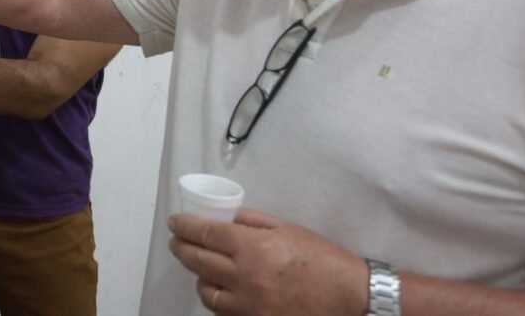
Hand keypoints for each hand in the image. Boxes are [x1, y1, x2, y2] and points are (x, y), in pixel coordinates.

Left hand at [168, 209, 367, 314]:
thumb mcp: (286, 228)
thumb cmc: (321, 259)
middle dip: (182, 248)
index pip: (205, 234)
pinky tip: (220, 290)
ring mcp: (248, 306)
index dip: (185, 227)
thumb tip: (225, 218)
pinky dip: (217, 300)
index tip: (175, 222)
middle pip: (198, 261)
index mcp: (253, 248)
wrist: (349, 297)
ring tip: (200, 266)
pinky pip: (223, 312)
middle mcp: (245, 278)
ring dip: (198, 276)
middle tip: (177, 241)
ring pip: (206, 291)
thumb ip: (252, 221)